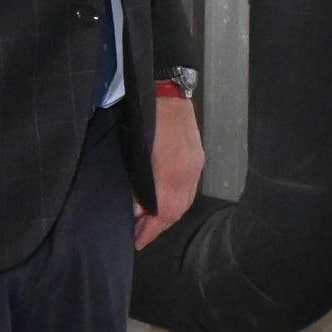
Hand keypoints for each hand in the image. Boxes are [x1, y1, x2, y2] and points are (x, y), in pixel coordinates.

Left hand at [140, 89, 205, 247]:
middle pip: (176, 211)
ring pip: (184, 202)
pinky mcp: (197, 158)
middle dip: (158, 227)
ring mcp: (196, 165)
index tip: (137, 241)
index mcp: (170, 170)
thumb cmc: (144, 118)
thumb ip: (136, 182)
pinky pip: (189, 190)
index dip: (150, 230)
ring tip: (149, 224)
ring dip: (167, 217)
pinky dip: (176, 203)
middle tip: (139, 237)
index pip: (163, 212)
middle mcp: (188, 172)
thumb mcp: (133, 152)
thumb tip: (134, 208)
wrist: (167, 90)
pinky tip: (164, 205)